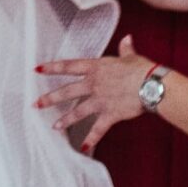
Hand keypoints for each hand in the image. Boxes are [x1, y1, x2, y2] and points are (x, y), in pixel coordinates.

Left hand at [37, 34, 154, 149]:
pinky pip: (98, 129)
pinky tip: (83, 147)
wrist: (151, 85)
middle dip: (50, 98)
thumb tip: (126, 38)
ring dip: (65, 120)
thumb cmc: (142, 69)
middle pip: (67, 91)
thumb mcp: (130, 57)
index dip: (52, 67)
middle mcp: (94, 84)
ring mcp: (100, 100)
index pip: (68, 66)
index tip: (37, 69)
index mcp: (96, 67)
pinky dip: (91, 139)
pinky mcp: (110, 114)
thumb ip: (125, 49)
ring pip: (78, 111)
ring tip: (55, 127)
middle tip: (36, 104)